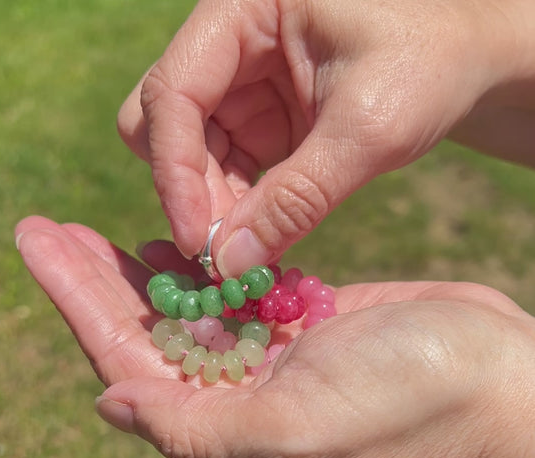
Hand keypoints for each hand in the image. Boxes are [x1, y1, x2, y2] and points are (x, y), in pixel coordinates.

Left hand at [16, 216, 534, 457]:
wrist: (498, 383)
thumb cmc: (410, 408)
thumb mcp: (297, 433)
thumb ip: (199, 429)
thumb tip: (111, 403)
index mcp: (229, 426)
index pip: (128, 360)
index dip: (80, 303)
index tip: (42, 244)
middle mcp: (243, 396)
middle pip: (148, 333)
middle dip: (96, 280)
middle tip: (49, 229)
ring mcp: (275, 358)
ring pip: (188, 313)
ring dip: (143, 274)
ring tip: (97, 237)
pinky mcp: (307, 323)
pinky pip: (237, 297)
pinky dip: (203, 269)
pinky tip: (173, 246)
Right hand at [118, 0, 534, 275]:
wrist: (459, 65)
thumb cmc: (426, 67)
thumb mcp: (367, 130)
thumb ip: (297, 199)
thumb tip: (230, 265)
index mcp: (242, 11)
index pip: (174, 92)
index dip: (174, 170)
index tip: (197, 241)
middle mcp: (227, 46)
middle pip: (165, 125)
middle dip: (190, 191)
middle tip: (226, 251)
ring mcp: (238, 88)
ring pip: (189, 157)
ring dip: (212, 208)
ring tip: (252, 249)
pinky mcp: (254, 124)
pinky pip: (221, 173)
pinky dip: (235, 210)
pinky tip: (262, 235)